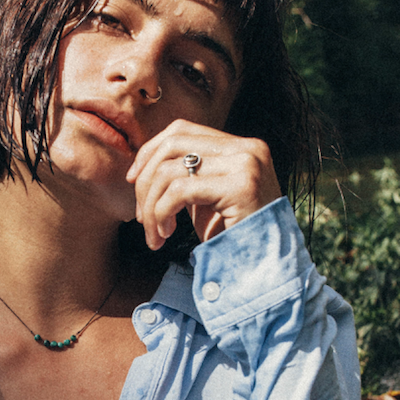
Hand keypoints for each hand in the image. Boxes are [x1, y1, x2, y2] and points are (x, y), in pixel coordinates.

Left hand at [125, 119, 279, 248]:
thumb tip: (143, 162)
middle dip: (145, 180)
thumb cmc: (234, 236)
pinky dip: (161, 213)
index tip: (133, 180)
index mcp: (242, 145)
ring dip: (151, 206)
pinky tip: (165, 235)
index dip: (150, 151)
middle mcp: (248, 148)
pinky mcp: (241, 187)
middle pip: (173, 144)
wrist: (265, 269)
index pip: (182, 130)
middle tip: (140, 216)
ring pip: (170, 170)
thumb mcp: (209, 197)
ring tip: (155, 234)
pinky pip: (180, 192)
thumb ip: (189, 173)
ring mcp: (247, 165)